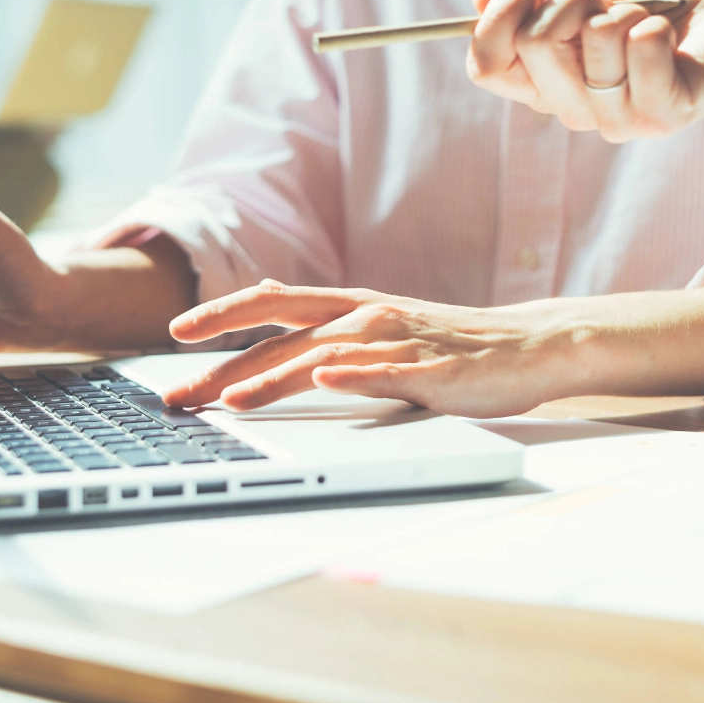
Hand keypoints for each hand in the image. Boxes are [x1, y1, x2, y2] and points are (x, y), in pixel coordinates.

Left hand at [160, 281, 578, 417]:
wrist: (528, 345)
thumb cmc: (446, 345)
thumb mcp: (376, 331)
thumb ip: (326, 334)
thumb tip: (267, 343)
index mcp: (348, 306)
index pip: (270, 303)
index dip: (221, 315)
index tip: (175, 339)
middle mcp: (366, 316)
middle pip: (282, 333)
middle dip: (223, 364)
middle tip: (178, 394)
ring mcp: (399, 341)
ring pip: (326, 355)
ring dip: (275, 378)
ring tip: (233, 400)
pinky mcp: (434, 370)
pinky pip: (390, 371)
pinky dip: (356, 374)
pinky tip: (328, 380)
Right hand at [467, 0, 703, 140]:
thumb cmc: (654, 17)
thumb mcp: (587, 0)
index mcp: (543, 86)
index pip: (486, 66)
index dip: (499, 18)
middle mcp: (570, 111)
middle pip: (535, 40)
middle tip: (603, 1)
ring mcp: (613, 120)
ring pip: (596, 35)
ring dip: (626, 7)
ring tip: (645, 21)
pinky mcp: (660, 115)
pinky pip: (643, 44)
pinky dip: (657, 20)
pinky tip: (666, 35)